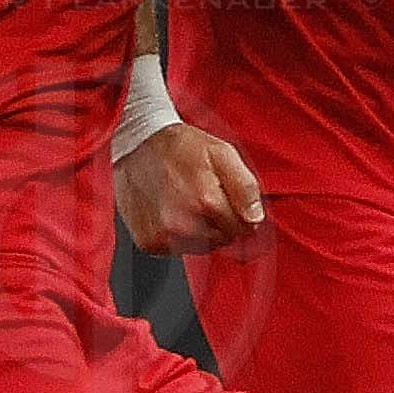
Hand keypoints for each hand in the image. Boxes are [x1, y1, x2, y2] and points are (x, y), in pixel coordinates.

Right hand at [117, 122, 264, 255]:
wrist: (138, 142)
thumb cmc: (179, 146)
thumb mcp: (222, 153)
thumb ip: (245, 187)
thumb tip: (254, 217)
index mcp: (205, 201)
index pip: (242, 229)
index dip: (240, 215)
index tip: (229, 201)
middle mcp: (183, 223)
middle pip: (222, 240)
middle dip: (219, 222)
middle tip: (203, 196)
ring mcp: (164, 236)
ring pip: (200, 247)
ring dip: (199, 230)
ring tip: (186, 201)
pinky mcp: (149, 242)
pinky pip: (176, 250)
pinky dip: (177, 235)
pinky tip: (171, 211)